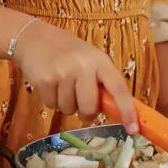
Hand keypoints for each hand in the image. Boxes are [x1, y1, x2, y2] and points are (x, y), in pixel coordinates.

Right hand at [11, 20, 139, 132]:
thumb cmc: (67, 52)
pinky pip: (52, 105)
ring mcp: (63, 72)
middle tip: (80, 103)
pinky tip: (50, 84)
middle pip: (90, 107)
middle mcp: (84, 66)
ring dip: (65, 104)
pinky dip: (51, 100)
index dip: (128, 111)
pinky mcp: (45, 80)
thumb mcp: (90, 60)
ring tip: (61, 85)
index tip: (133, 129)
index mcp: (101, 61)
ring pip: (69, 109)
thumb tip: (117, 113)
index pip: (119, 89)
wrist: (33, 37)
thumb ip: (102, 83)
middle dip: (85, 112)